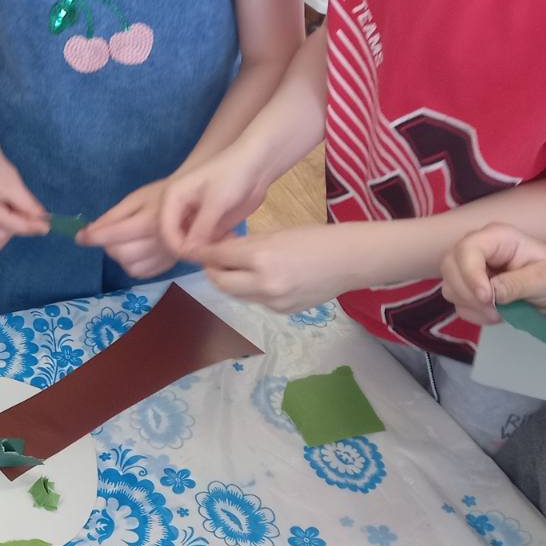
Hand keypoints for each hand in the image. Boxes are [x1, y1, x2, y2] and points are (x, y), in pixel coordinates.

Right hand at [0, 155, 49, 252]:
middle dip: (16, 224)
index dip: (29, 226)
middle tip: (18, 206)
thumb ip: (29, 207)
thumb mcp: (16, 186)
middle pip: (3, 236)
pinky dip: (1, 232)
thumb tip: (43, 227)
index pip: (8, 224)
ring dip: (9, 229)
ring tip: (6, 209)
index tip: (46, 227)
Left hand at [79, 181, 176, 277]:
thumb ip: (112, 216)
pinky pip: (142, 273)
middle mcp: (159, 242)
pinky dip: (132, 265)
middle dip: (107, 245)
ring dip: (119, 257)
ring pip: (130, 267)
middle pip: (121, 254)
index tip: (79, 237)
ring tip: (123, 242)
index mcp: (149, 221)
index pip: (115, 234)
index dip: (93, 237)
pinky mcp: (169, 265)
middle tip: (108, 235)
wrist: (195, 203)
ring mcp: (165, 256)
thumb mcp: (136, 198)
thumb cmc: (162, 196)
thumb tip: (89, 231)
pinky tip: (134, 251)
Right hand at [159, 151, 269, 257]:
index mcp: (172, 199)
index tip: (202, 254)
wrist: (255, 166)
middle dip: (194, 249)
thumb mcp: (216, 202)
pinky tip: (231, 237)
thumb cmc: (232, 175)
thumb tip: (188, 252)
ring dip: (207, 248)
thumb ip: (200, 228)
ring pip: (191, 244)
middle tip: (218, 248)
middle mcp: (178, 210)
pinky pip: (205, 243)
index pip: (165, 232)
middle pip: (175, 240)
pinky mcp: (208, 224)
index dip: (180, 247)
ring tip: (227, 240)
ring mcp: (193, 218)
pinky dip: (216, 246)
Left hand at [197, 224, 357, 312]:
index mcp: (262, 256)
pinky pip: (257, 301)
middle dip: (212, 271)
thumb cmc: (316, 238)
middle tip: (210, 261)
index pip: (219, 257)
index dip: (203, 253)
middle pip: (221, 282)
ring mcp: (274, 302)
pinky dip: (253, 290)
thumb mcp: (277, 233)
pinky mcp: (283, 312)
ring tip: (234, 267)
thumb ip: (248, 244)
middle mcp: (264, 284)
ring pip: (238, 294)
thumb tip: (222, 250)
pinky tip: (261, 278)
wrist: (351, 261)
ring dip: (231, 281)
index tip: (194, 250)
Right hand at [439, 223, 545, 325]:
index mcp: (496, 237)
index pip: (467, 249)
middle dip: (468, 293)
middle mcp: (476, 248)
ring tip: (502, 312)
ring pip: (450, 287)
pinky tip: (496, 313)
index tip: (487, 297)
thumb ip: (519, 284)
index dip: (470, 273)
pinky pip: (458, 304)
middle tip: (496, 310)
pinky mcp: (466, 286)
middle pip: (449, 267)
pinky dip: (475, 314)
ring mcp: (468, 267)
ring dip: (473, 306)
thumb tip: (492, 293)